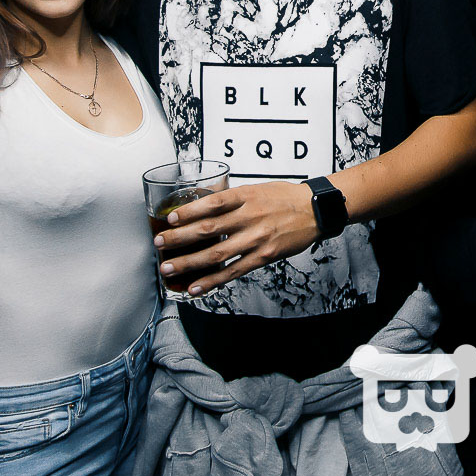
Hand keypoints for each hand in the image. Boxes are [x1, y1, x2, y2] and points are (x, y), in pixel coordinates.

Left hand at [153, 181, 318, 294]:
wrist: (315, 210)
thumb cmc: (285, 198)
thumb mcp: (257, 189)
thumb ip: (233, 199)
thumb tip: (206, 208)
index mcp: (246, 196)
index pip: (212, 203)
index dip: (189, 212)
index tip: (170, 217)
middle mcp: (249, 217)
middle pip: (207, 229)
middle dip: (179, 238)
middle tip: (159, 243)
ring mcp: (256, 239)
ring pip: (216, 253)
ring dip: (188, 262)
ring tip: (168, 267)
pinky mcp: (263, 256)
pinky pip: (233, 271)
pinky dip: (211, 280)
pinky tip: (195, 286)